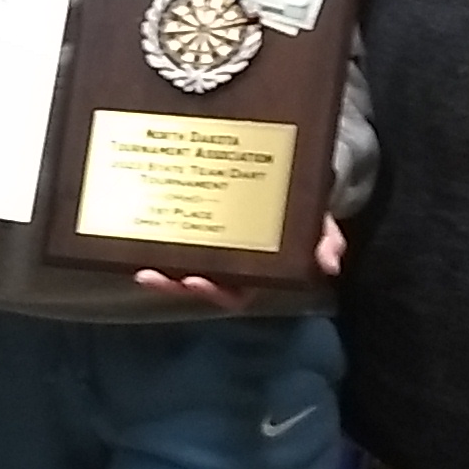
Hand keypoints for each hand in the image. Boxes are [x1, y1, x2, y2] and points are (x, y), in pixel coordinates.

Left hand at [131, 212, 344, 312]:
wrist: (290, 175)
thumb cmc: (303, 208)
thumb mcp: (320, 222)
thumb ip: (326, 241)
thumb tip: (330, 265)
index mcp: (257, 271)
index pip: (234, 293)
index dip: (213, 292)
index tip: (194, 282)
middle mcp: (230, 267)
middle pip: (199, 285)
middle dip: (175, 287)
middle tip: (157, 276)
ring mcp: (210, 251)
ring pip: (181, 270)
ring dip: (160, 273)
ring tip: (143, 267)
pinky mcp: (193, 232)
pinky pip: (172, 243)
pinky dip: (155, 245)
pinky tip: (138, 238)